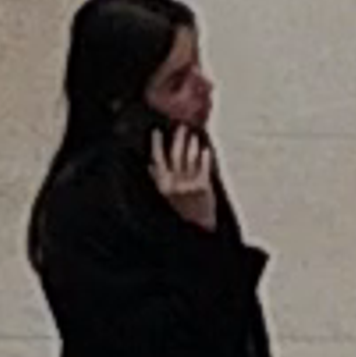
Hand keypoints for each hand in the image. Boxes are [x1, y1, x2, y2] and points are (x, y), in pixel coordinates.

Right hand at [150, 114, 219, 229]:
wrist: (197, 230)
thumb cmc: (181, 213)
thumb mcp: (164, 199)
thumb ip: (158, 181)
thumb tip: (149, 165)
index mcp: (164, 185)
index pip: (158, 160)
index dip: (156, 144)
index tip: (156, 131)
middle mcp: (175, 183)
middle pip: (176, 155)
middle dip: (178, 139)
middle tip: (181, 126)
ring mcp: (189, 184)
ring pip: (190, 158)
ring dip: (192, 145)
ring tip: (193, 135)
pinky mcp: (203, 187)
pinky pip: (204, 167)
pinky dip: (205, 158)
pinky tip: (206, 150)